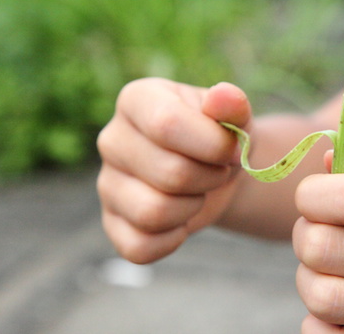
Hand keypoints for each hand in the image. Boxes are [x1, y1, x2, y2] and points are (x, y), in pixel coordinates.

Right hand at [97, 78, 250, 263]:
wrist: (218, 170)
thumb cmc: (223, 137)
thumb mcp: (236, 118)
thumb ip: (233, 106)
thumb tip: (224, 96)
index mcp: (138, 99)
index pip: (167, 125)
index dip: (213, 146)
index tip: (233, 149)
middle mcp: (112, 138)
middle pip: (169, 173)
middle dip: (211, 178)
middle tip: (218, 170)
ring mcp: (107, 182)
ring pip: (153, 213)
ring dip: (193, 207)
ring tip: (198, 191)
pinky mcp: (112, 222)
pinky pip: (139, 247)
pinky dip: (172, 240)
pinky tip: (182, 221)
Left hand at [292, 147, 343, 332]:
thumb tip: (324, 160)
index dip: (313, 194)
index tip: (314, 196)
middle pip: (323, 247)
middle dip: (305, 233)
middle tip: (319, 230)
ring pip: (321, 296)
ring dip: (310, 277)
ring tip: (330, 267)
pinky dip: (319, 318)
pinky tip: (341, 300)